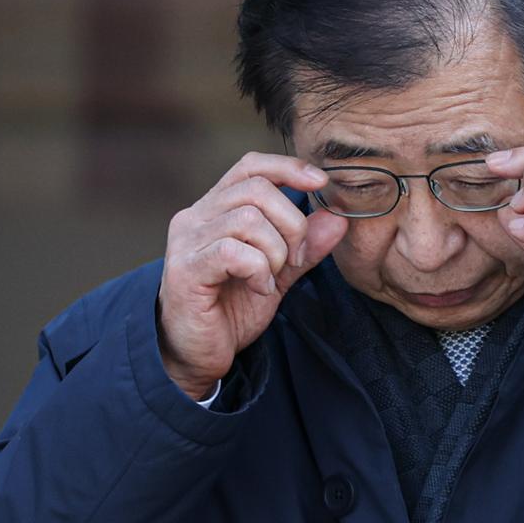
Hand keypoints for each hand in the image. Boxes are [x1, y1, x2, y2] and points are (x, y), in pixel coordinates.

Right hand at [158, 153, 347, 400]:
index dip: (288, 167)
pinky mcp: (186, 269)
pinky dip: (259, 270)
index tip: (321, 182)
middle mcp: (195, 217)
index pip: (250, 167)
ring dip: (275, 251)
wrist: (197, 356)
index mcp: (214, 210)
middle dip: (292, 223)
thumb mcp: (278, 273)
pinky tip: (258, 289)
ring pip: (248, 219)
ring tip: (272, 278)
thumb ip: (304, 247)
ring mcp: (187, 242)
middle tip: (296, 260)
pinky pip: (234, 252)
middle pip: (257, 189)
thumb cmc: (230, 311)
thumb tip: (337, 219)